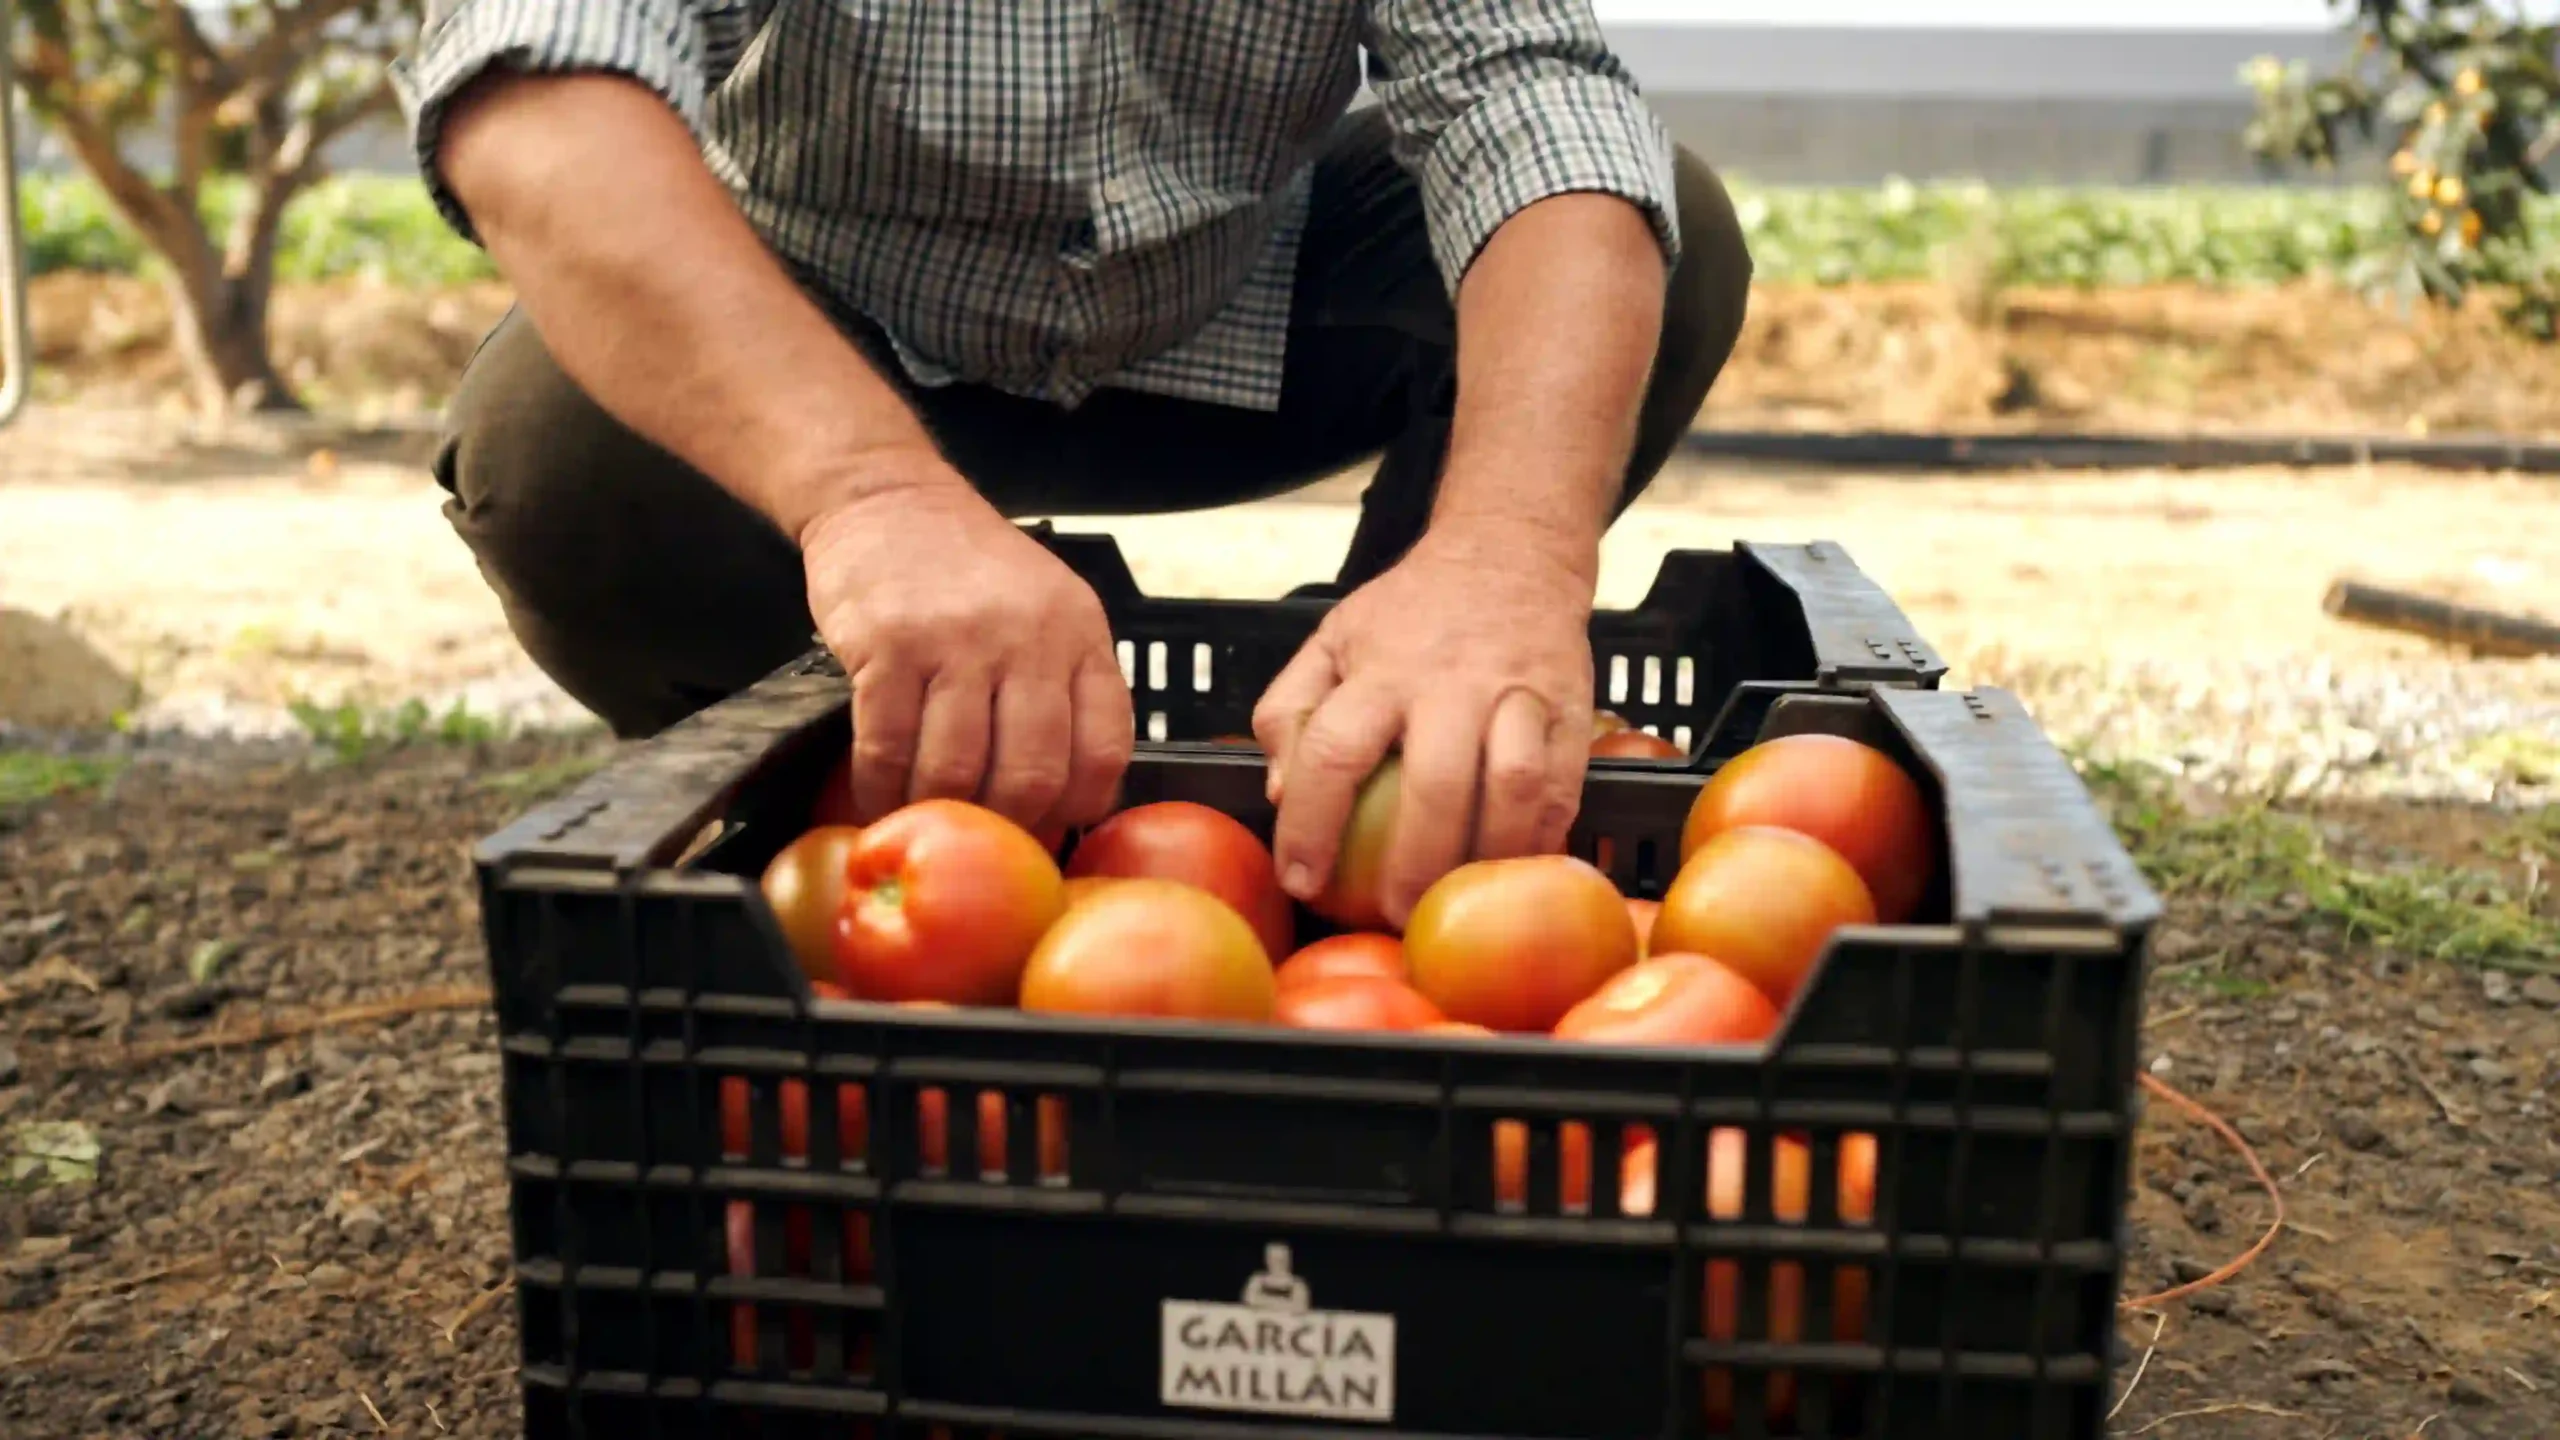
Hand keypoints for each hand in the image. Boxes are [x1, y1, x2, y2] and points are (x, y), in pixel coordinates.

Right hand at [800, 463, 1133, 830]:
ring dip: (935, 812)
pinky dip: (878, 789)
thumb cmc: (969, 567)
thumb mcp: (1050, 607)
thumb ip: (1067, 685)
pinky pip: (886, 748)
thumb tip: (1071, 796)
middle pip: (1032, 775)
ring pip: (956, 771)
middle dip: (1004, 823)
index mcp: (1079, 634)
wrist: (888, 497)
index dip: (1076, 806)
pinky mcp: (888, 647)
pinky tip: (875, 796)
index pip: (1104, 749)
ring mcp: (957, 642)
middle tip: (979, 834)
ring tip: (922, 821)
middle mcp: (1028, 638)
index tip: (1047, 823)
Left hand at [1253, 524, 1597, 926]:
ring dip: (1487, 857)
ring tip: (1460, 899)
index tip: (1300, 878)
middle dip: (1411, 864)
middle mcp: (1451, 683)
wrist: (1509, 553)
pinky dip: (1542, 839)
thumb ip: (1290, 709)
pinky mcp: (1571, 712)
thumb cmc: (1410, 614)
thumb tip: (1278, 792)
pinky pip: (1563, 788)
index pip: (1334, 751)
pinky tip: (1515, 871)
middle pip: (1435, 785)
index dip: (1310, 824)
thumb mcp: (1331, 639)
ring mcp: (1518, 697)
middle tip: (1391, 915)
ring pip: (1513, 787)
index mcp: (1380, 669)